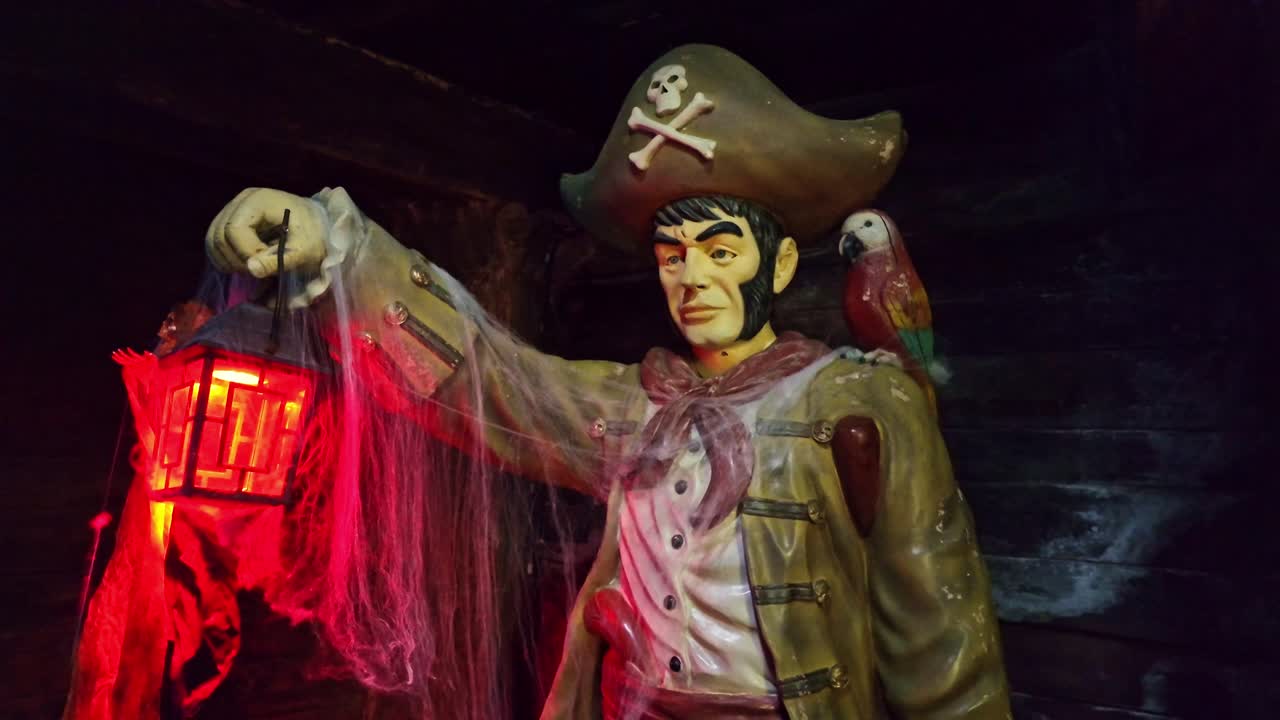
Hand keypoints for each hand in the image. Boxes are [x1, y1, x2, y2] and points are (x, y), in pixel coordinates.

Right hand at [205, 188, 327, 278]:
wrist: (320, 226)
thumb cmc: (316, 235)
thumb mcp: (305, 250)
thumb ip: (280, 259)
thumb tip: (252, 269)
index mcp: (258, 201)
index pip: (234, 229)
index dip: (245, 253)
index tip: (265, 265)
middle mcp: (241, 201)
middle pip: (219, 235)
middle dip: (236, 260)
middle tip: (258, 271)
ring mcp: (233, 209)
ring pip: (213, 240)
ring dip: (229, 261)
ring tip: (253, 269)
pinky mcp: (231, 221)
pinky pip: (216, 242)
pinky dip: (225, 258)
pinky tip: (244, 265)